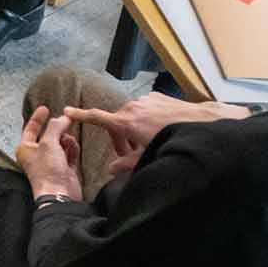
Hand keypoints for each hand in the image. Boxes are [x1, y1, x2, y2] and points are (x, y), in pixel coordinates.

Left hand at [16, 106, 82, 200]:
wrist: (60, 193)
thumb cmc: (47, 171)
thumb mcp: (49, 142)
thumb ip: (55, 127)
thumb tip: (63, 117)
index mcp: (26, 149)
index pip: (31, 129)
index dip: (38, 118)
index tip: (45, 108)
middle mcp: (37, 155)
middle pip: (49, 135)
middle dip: (58, 130)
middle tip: (67, 121)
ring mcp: (51, 162)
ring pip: (61, 143)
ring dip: (67, 140)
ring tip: (68, 143)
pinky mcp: (64, 168)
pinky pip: (70, 153)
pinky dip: (72, 150)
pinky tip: (73, 150)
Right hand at [63, 93, 245, 176]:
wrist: (200, 123)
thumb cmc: (171, 141)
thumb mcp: (146, 158)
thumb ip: (126, 165)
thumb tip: (111, 170)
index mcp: (125, 122)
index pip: (97, 117)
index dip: (81, 115)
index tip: (67, 111)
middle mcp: (132, 107)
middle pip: (116, 122)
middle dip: (119, 139)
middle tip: (127, 156)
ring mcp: (146, 100)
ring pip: (132, 116)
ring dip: (133, 130)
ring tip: (147, 145)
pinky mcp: (158, 97)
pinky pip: (145, 109)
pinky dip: (145, 120)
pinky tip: (159, 131)